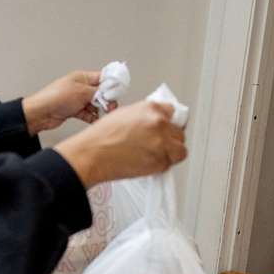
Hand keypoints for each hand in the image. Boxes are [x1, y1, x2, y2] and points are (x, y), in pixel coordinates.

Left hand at [22, 70, 110, 134]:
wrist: (40, 113)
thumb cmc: (55, 97)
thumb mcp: (82, 92)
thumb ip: (98, 92)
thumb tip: (111, 91)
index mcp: (82, 77)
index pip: (102, 77)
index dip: (111, 84)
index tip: (119, 91)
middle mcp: (80, 87)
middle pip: (101, 92)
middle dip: (107, 100)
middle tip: (111, 106)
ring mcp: (77, 99)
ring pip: (95, 104)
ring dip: (100, 110)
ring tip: (104, 114)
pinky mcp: (74, 110)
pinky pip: (88, 114)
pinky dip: (93, 117)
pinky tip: (96, 120)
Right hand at [54, 100, 186, 187]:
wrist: (93, 154)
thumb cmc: (102, 137)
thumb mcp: (124, 114)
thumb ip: (144, 116)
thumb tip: (154, 121)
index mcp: (151, 108)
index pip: (173, 112)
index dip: (170, 121)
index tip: (168, 127)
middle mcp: (159, 123)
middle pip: (179, 132)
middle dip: (171, 138)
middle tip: (160, 143)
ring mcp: (162, 143)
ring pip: (180, 149)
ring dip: (172, 152)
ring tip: (157, 154)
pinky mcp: (160, 161)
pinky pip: (170, 163)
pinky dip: (163, 164)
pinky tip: (149, 161)